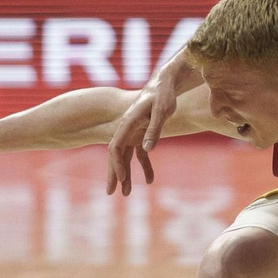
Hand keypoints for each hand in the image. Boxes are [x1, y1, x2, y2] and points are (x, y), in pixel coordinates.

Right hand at [105, 76, 178, 194]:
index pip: (116, 147)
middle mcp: (127, 129)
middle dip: (114, 174)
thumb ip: (154, 129)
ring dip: (127, 174)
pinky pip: (140, 154)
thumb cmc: (163, 94)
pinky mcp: (142, 134)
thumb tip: (148, 149)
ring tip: (127, 193)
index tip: (121, 179)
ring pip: (127, 157)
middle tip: (111, 193)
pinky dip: (144, 167)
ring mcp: (134, 132)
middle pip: (116, 155)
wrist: (166, 83)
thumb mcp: (161, 111)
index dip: (116, 164)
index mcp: (127, 122)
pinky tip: (150, 180)